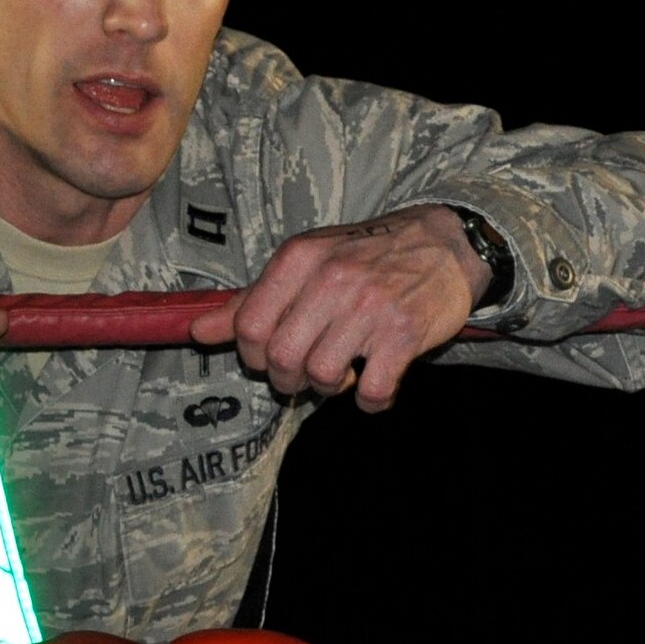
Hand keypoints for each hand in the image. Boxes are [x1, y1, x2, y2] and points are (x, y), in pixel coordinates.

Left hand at [188, 204, 489, 412]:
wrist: (445, 242)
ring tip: (343, 371)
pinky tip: (374, 385)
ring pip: (322, 376)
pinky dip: (370, 401)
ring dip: (328, 387)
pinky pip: (373, 391)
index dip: (253, 355)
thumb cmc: (365, 255)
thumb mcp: (305, 262)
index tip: (271, 357)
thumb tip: (199, 331)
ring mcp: (369, 308)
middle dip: (287, 378)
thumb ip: (252, 299)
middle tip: (306, 371)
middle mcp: (331, 280)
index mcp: (298, 258)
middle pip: (281, 358)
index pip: (248, 326)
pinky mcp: (404, 334)